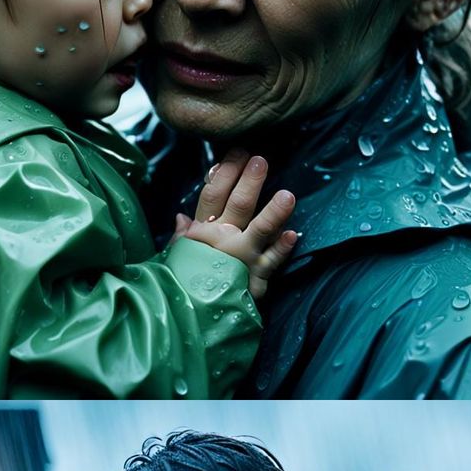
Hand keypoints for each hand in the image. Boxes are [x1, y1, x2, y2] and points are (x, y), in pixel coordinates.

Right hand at [173, 148, 296, 300]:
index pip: (213, 195)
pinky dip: (282, 248)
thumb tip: (181, 217)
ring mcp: (242, 258)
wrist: (189, 317)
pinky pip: (271, 261)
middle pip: (238, 204)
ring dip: (274, 211)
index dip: (225, 172)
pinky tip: (294, 234)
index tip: (237, 153)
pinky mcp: (255, 278)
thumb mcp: (176, 258)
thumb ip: (182, 237)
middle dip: (249, 180)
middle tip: (260, 159)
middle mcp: (223, 240)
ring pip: (260, 229)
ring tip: (288, 194)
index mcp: (203, 232)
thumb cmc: (182, 284)